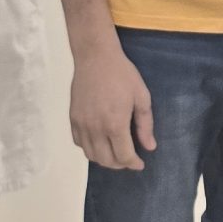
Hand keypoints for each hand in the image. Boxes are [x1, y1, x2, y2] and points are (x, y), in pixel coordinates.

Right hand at [69, 35, 155, 171]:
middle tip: (129, 158)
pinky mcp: (73, 119)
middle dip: (120, 164)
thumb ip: (145, 125)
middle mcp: (96, 128)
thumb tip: (150, 147)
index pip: (123, 156)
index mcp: (115, 124)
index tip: (140, 164)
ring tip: (114, 152)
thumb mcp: (141, 97)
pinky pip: (78, 143)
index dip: (133, 164)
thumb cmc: (122, 74)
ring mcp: (81, 124)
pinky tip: (99, 142)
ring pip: (90, 154)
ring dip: (104, 159)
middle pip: (106, 160)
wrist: (95, 57)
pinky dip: (90, 148)